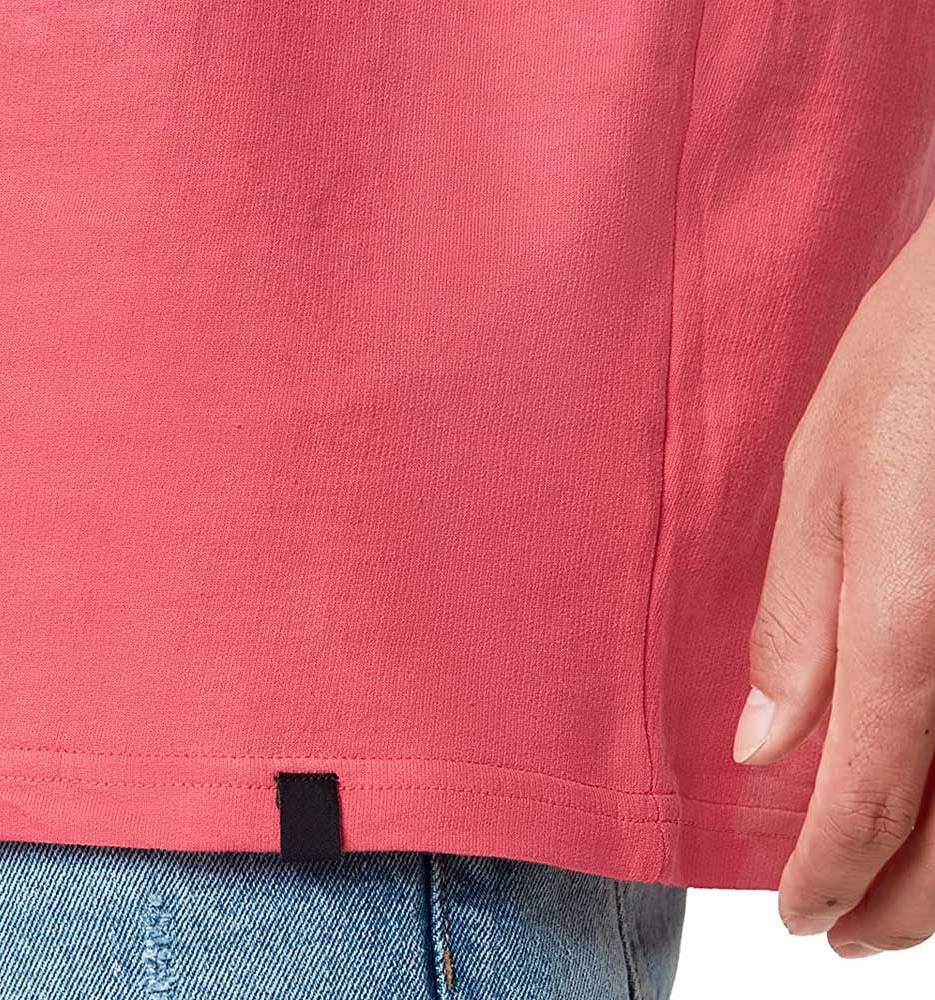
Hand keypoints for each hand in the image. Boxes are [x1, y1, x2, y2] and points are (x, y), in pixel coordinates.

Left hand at [732, 198, 934, 957]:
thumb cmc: (913, 365)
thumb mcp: (825, 476)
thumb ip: (801, 620)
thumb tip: (764, 748)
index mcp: (913, 604)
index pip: (873, 781)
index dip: (837, 867)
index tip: (801, 918)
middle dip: (905, 902)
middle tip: (844, 936)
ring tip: (897, 906)